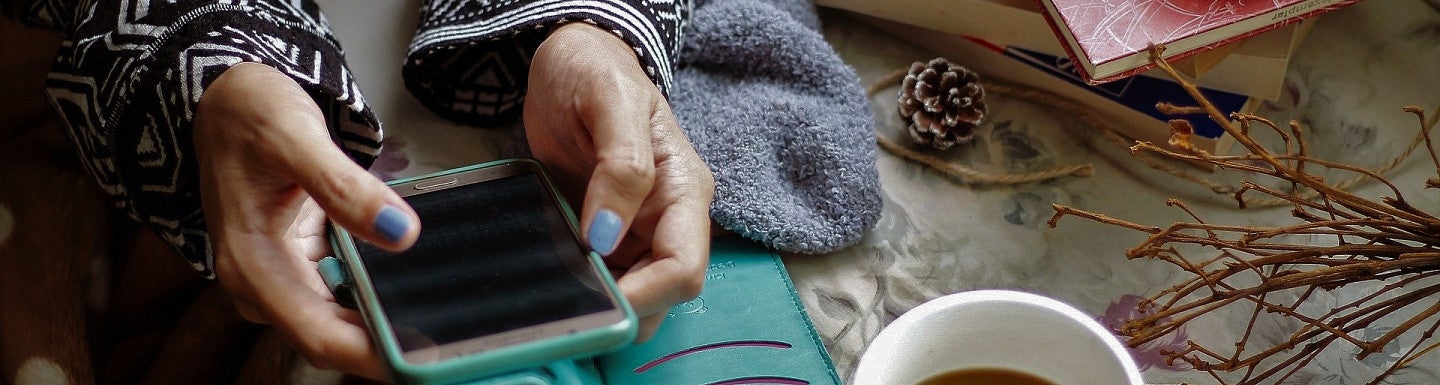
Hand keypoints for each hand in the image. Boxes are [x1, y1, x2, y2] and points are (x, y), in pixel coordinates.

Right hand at [194, 62, 420, 378]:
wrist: (225, 102)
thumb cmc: (249, 115)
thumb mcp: (296, 137)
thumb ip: (346, 187)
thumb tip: (401, 233)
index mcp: (252, 265)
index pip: (320, 335)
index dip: (373, 355)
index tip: (424, 359)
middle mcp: (263, 285)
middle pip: (335, 338)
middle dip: (390, 344)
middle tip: (453, 341)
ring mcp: (283, 280)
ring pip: (345, 322)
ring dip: (389, 322)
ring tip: (447, 320)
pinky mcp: (301, 268)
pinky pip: (348, 297)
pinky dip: (381, 296)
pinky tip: (419, 289)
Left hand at [525, 23, 715, 341]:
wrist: (571, 63)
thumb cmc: (594, 71)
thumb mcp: (609, 102)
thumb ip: (621, 167)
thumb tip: (608, 235)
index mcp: (684, 192)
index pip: (683, 269)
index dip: (643, 293)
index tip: (592, 290)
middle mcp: (669, 222)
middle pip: (662, 299)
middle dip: (621, 310)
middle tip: (565, 301)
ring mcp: (638, 234)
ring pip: (634, 301)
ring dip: (599, 307)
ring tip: (554, 291)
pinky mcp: (608, 240)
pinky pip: (603, 282)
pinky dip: (580, 293)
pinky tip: (550, 282)